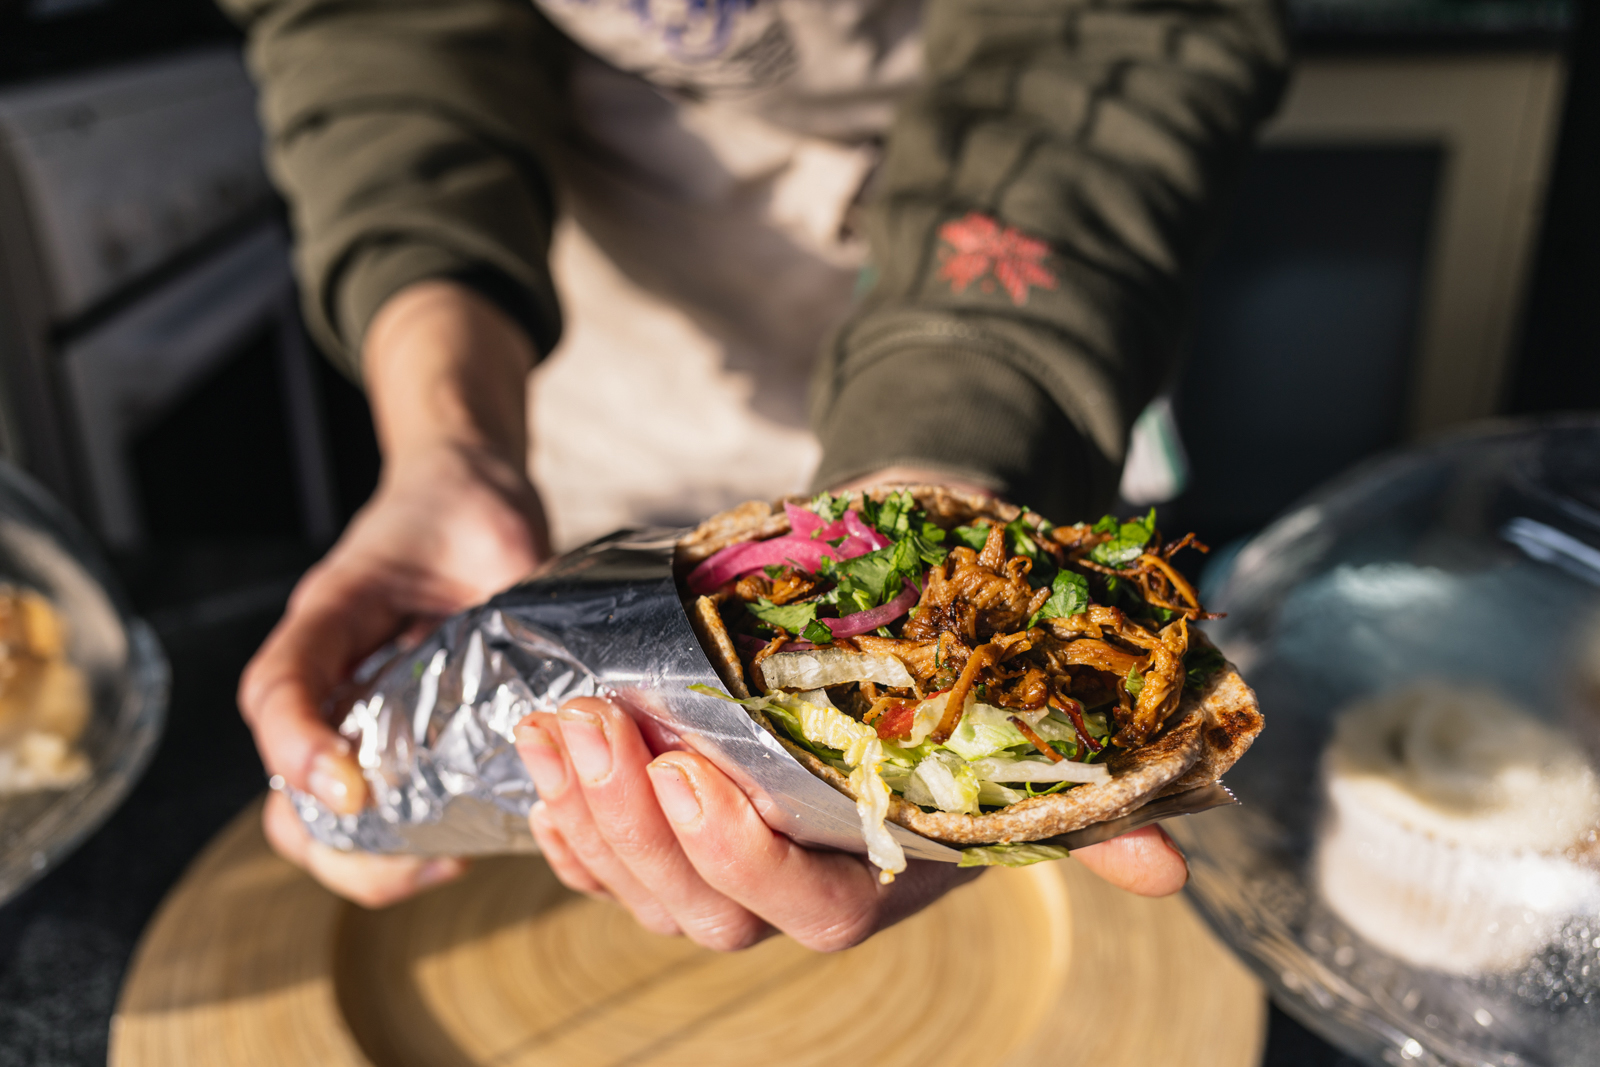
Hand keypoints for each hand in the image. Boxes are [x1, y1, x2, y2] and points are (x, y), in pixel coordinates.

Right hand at [240, 281, 546, 906]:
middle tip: (409, 859)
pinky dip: (405, 845)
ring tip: (444, 863)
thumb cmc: (466, 507)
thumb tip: (567, 656)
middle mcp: (329, 676)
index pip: (279, 685)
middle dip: (332, 838)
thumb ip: (516, 581)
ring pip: (318, 814)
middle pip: (280, 782)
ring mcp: (358, 714)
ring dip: (367, 857)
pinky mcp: (398, 737)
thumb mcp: (492, 530)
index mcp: (331, 616)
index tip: (349, 786)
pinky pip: (376, 808)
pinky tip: (464, 849)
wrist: (464, 492)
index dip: (296, 745)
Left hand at [516, 695, 1186, 952]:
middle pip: (701, 908)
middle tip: (594, 730)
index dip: (745, 859)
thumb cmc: (959, 650)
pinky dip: (562, 817)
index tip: (699, 774)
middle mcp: (797, 879)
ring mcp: (726, 851)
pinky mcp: (673, 812)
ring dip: (585, 812)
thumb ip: (1080, 798)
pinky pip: (601, 849)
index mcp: (878, 874)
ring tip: (554, 724)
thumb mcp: (1022, 714)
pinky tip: (534, 759)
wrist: (908, 592)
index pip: (806, 909)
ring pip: (641, 880)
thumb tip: (1171, 865)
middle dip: (636, 829)